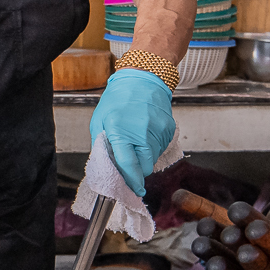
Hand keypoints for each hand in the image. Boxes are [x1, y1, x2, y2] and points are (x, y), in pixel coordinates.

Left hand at [89, 68, 177, 195]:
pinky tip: (145, 132)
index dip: (130, 181)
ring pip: (153, 159)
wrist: (143, 79)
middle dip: (137, 169)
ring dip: (144, 156)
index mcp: (121, 131)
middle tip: (129, 161)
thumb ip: (102, 145)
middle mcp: (142, 133)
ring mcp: (158, 131)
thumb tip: (108, 166)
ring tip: (136, 138)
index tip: (132, 190)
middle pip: (144, 167)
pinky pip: (160, 148)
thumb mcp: (100, 121)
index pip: (128, 165)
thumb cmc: (118, 99)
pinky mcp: (169, 130)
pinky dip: (152, 147)